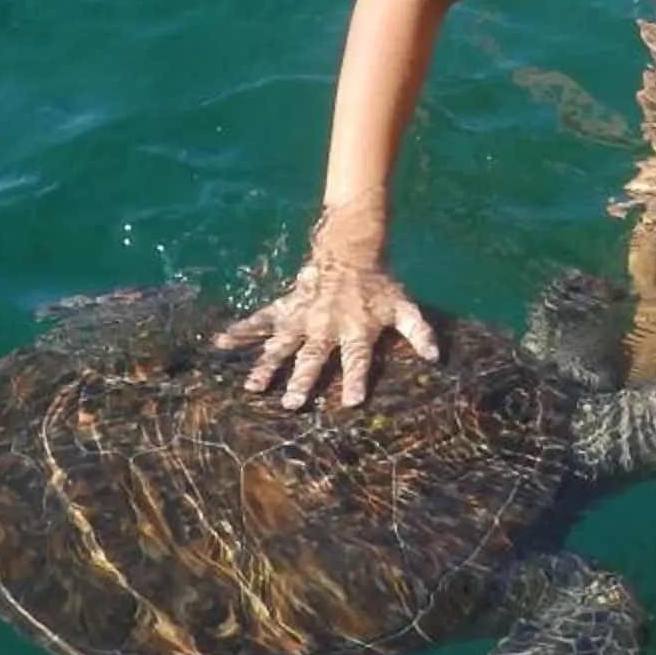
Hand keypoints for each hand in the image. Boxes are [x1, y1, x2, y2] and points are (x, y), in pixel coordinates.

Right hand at [216, 257, 438, 407]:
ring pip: (281, 345)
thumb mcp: (404, 306)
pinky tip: (220, 341)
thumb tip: (435, 357)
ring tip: (253, 386)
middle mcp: (325, 328)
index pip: (357, 360)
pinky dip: (240, 329)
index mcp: (355, 330)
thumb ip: (419, 332)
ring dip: (267, 366)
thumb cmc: (379, 285)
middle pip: (313, 358)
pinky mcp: (286, 308)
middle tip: (293, 405)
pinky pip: (260, 319)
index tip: (352, 402)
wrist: (351, 249)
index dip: (356, 379)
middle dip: (303, 381)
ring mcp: (302, 318)